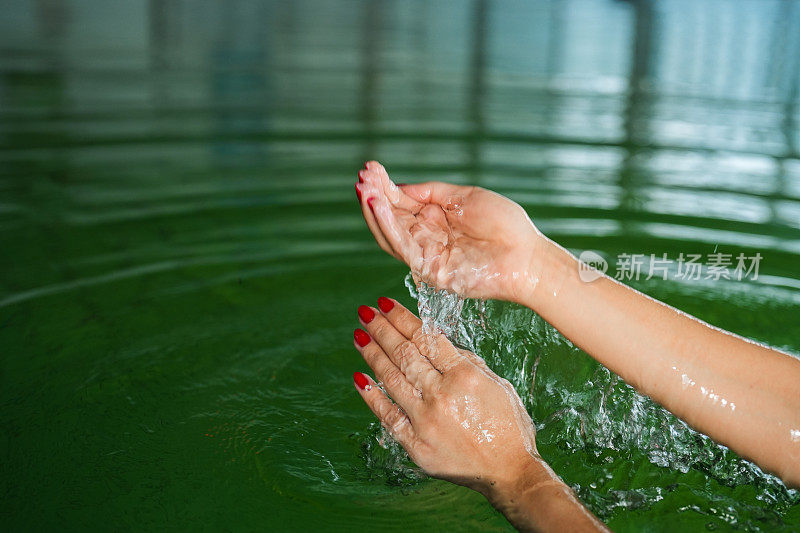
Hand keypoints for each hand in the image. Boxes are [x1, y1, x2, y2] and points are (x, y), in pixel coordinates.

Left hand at [351, 298, 546, 499]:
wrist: (510, 472)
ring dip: (372, 355)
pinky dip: (372, 396)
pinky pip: (388, 416)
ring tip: (359, 336)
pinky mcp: (416, 445)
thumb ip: (466, 362)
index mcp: (465, 376)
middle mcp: (442, 395)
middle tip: (365, 312)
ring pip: (392, 380)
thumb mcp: (497, 384)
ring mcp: (426, 421)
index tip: (385, 303)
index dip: (402, 318)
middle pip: (405, 354)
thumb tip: (437, 344)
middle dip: (382, 329)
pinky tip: (360, 377)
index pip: (426, 338)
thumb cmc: (508, 426)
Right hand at [355, 162, 543, 301]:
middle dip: (374, 197)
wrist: (528, 257)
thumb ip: (431, 192)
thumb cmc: (505, 226)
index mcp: (436, 220)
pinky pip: (403, 248)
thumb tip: (400, 186)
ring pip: (390, 235)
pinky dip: (388, 227)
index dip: (384, 187)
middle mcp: (427, 238)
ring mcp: (427, 255)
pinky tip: (379, 207)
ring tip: (365, 190)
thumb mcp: (465, 196)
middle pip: (390, 218)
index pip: (401, 203)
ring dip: (375, 212)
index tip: (371, 168)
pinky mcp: (430, 271)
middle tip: (362, 177)